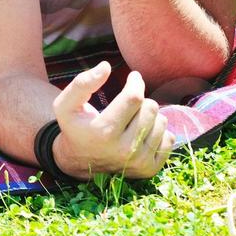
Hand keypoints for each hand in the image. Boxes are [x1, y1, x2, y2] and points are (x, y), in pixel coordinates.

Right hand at [53, 61, 174, 178]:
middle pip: (151, 109)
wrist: (78, 162)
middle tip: (129, 103)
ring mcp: (139, 161)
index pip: (134, 97)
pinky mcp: (150, 169)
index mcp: (104, 131)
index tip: (133, 77)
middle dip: (141, 100)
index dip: (136, 82)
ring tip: (134, 119)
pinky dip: (158, 132)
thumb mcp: (65, 104)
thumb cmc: (75, 127)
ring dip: (150, 115)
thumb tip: (106, 66)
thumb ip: (82, 83)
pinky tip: (142, 133)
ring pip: (162, 123)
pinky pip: (169, 139)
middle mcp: (124, 149)